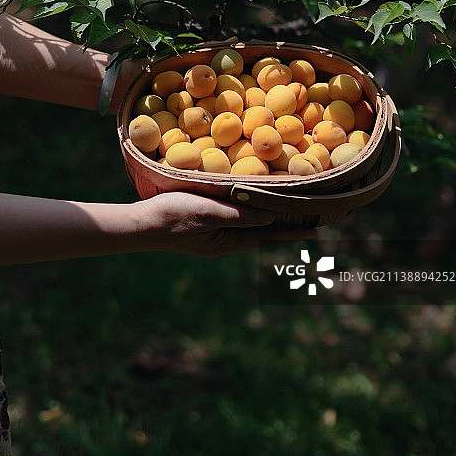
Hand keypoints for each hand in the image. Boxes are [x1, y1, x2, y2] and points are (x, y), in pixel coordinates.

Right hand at [134, 191, 316, 258]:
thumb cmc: (172, 215)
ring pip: (249, 230)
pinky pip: (234, 223)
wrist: (139, 225)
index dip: (291, 232)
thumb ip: (239, 215)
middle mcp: (223, 243)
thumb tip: (271, 217)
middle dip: (285, 229)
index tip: (316, 229)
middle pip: (261, 235)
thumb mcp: (209, 213)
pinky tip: (250, 212)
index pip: (267, 236)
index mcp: (227, 242)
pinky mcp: (202, 229)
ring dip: (268, 224)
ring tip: (287, 218)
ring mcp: (212, 238)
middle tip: (310, 223)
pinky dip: (249, 218)